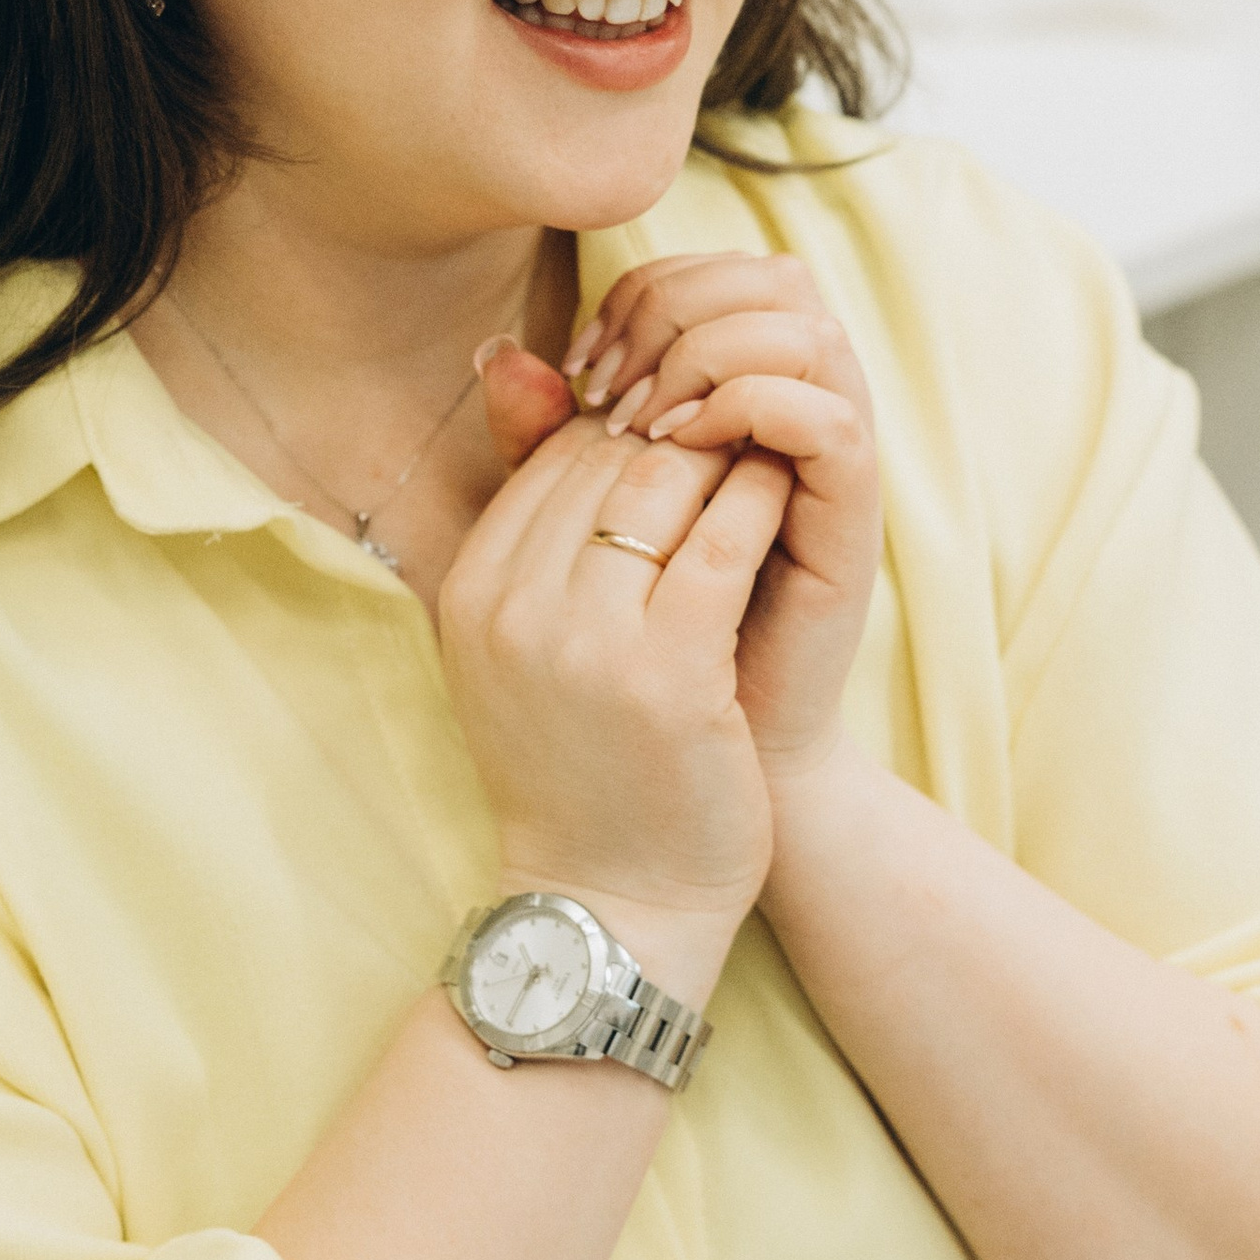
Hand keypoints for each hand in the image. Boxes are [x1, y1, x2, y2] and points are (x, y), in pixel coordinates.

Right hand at [438, 394, 795, 944]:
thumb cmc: (581, 766)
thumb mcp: (526, 639)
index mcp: (471, 590)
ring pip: (664, 479)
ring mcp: (585, 641)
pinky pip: (722, 540)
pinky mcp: (666, 673)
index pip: (556, 456)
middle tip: (744, 416)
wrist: (610, 905)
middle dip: (682, 429)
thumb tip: (512, 355)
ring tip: (770, 445)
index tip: (691, 430)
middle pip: (609, 455)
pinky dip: (759, 501)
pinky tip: (789, 496)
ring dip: (725, 452)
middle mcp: (513, 607)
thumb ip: (532, 512)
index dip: (631, 431)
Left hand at [561, 253, 879, 785]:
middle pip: (766, 278)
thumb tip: (496, 355)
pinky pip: (829, 419)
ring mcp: (830, 460)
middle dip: (672, 311)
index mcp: (737, 397)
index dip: (640, 294)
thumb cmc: (633, 645)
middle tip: (605, 382)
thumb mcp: (577, 525)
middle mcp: (795, 411)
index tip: (576, 365)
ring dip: (710, 350)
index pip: (711, 276)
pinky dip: (754, 408)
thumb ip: (545, 446)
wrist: (697, 768)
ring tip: (642, 416)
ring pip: (805, 326)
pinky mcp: (851, 517)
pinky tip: (683, 445)